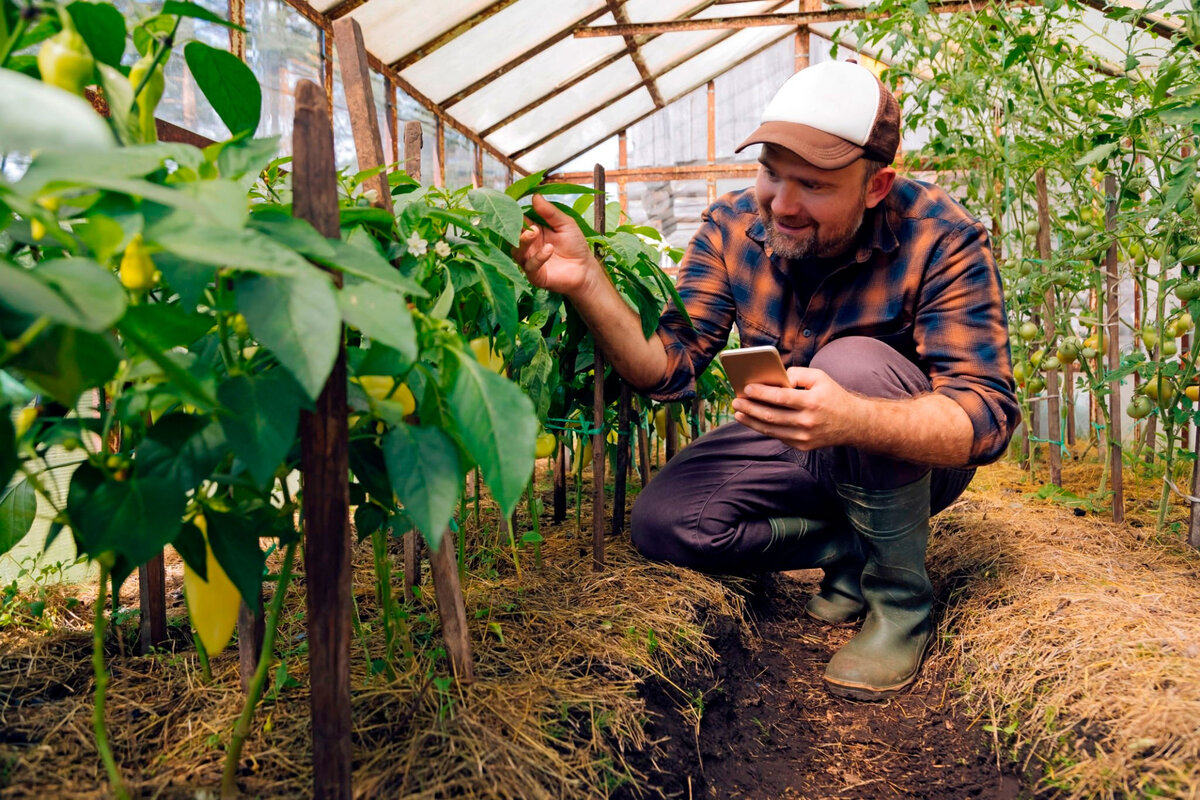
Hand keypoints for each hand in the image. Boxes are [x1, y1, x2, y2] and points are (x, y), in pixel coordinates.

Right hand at [513, 194, 597, 296]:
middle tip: (528, 222)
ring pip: (517, 251)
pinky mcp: (535, 275)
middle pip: (513, 236)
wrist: (586, 269)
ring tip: (535, 232)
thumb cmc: (575, 245)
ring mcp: (529, 260)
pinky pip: (530, 266)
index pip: (518, 220)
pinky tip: (549, 249)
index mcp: (533, 231)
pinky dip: (538, 257)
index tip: (510, 203)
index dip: (514, 213)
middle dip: (516, 228)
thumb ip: (550, 212)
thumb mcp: (565, 224)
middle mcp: (528, 246)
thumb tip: (535, 196)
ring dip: (524, 241)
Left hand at [731, 366, 863, 450]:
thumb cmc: (833, 396)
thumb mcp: (820, 377)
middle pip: (771, 416)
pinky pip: (778, 436)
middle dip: (750, 408)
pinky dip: (764, 428)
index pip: (780, 398)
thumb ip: (797, 374)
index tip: (746, 388)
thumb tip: (775, 378)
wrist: (854, 423)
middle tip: (736, 401)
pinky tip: (754, 421)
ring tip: (739, 412)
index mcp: (812, 402)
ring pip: (771, 430)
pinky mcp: (803, 446)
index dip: (761, 393)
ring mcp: (804, 437)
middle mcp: (807, 422)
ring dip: (751, 421)